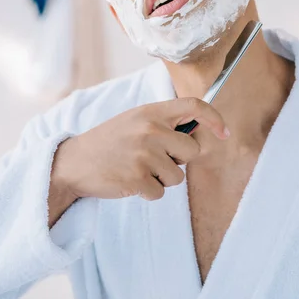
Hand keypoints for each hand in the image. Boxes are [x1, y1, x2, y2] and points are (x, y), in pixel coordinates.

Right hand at [52, 98, 228, 201]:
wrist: (74, 162)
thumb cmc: (109, 142)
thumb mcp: (134, 121)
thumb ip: (164, 123)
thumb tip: (200, 134)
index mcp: (151, 112)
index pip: (193, 105)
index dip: (214, 118)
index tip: (224, 132)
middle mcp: (150, 130)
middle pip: (192, 151)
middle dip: (179, 160)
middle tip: (154, 158)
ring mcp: (143, 155)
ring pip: (177, 176)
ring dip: (161, 179)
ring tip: (137, 169)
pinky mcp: (136, 179)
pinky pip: (160, 193)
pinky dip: (148, 192)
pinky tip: (129, 181)